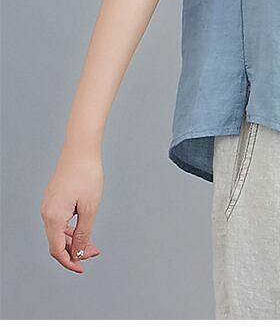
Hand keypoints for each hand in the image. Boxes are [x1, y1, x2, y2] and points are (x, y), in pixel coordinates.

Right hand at [40, 143, 103, 272]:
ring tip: (91, 242)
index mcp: (53, 218)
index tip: (82, 268)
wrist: (80, 149)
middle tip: (93, 252)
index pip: (57, 250)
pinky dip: (70, 227)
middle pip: (57, 242)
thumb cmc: (86, 175)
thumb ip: (83, 233)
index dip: (69, 262)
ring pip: (58, 231)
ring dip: (73, 239)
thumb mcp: (89, 208)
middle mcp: (46, 212)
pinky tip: (82, 227)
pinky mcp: (53, 197)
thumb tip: (78, 252)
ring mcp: (48, 204)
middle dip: (74, 251)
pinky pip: (59, 220)